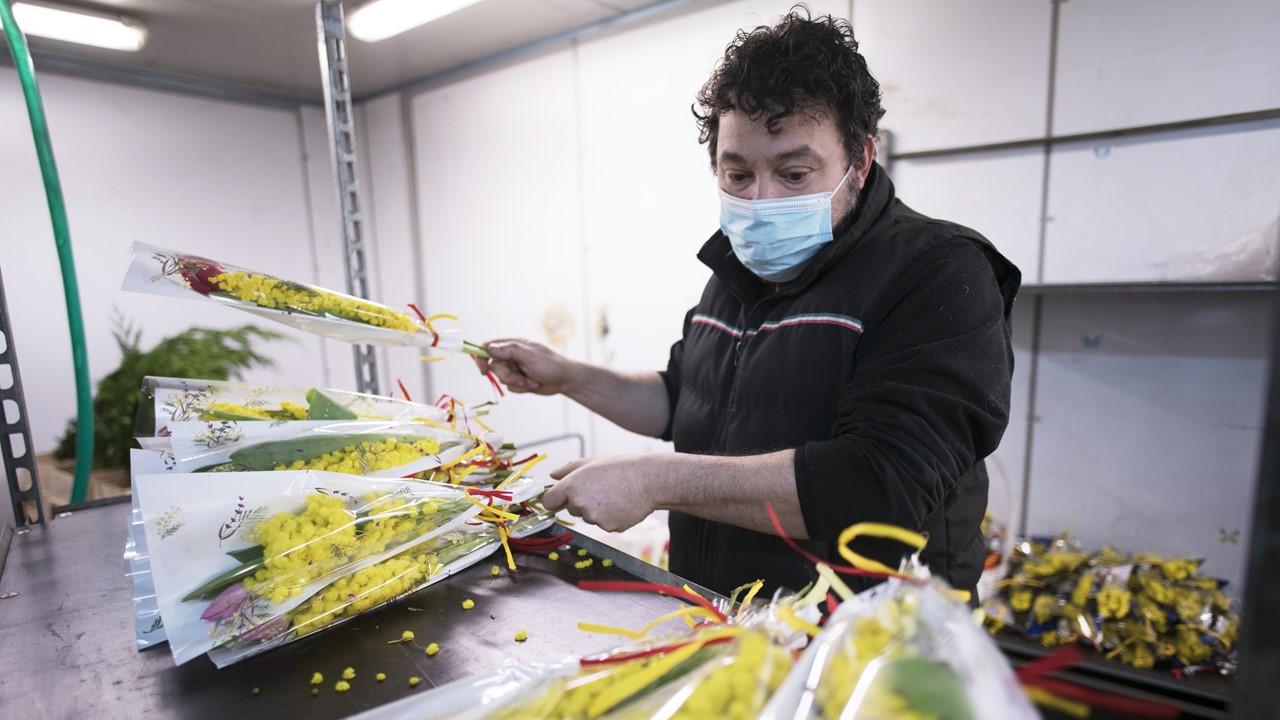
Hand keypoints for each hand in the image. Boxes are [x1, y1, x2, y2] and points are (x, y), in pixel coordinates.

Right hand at [471, 339, 579, 394]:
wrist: (565, 380)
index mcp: (513, 345)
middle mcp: (512, 356)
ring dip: (517, 383)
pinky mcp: (518, 380)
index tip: (484, 370)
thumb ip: (509, 351)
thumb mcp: (529, 356)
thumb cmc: (550, 364)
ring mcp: (515, 368)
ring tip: (532, 381)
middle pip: (495, 367)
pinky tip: (533, 385)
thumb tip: (489, 348)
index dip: (481, 357)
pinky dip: (521, 388)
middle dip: (508, 376)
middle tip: (522, 379)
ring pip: (502, 379)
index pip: (488, 347)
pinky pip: (510, 387)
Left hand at [544, 455, 664, 532]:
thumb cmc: (620, 467)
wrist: (648, 480)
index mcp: (571, 486)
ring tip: (614, 495)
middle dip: (581, 501)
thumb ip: (567, 469)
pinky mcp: (608, 527)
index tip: (562, 498)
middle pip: (571, 509)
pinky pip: (603, 524)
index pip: (550, 501)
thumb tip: (552, 475)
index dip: (555, 499)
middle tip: (601, 488)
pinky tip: (621, 504)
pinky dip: (611, 517)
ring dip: (597, 509)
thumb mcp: (591, 462)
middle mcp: (579, 504)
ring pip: (588, 517)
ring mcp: (594, 518)